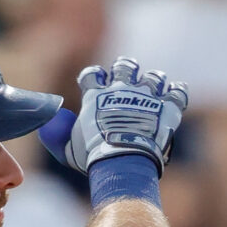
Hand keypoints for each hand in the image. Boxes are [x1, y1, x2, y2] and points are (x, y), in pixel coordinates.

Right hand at [39, 58, 188, 172]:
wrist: (124, 160)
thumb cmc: (94, 157)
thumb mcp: (68, 149)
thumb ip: (58, 135)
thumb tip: (49, 124)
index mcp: (96, 95)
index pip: (92, 74)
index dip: (94, 77)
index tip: (95, 85)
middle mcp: (122, 89)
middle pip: (125, 66)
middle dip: (126, 69)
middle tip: (127, 79)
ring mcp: (147, 95)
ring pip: (153, 76)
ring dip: (153, 81)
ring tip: (153, 89)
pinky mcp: (167, 106)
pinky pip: (177, 92)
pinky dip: (177, 92)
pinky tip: (175, 94)